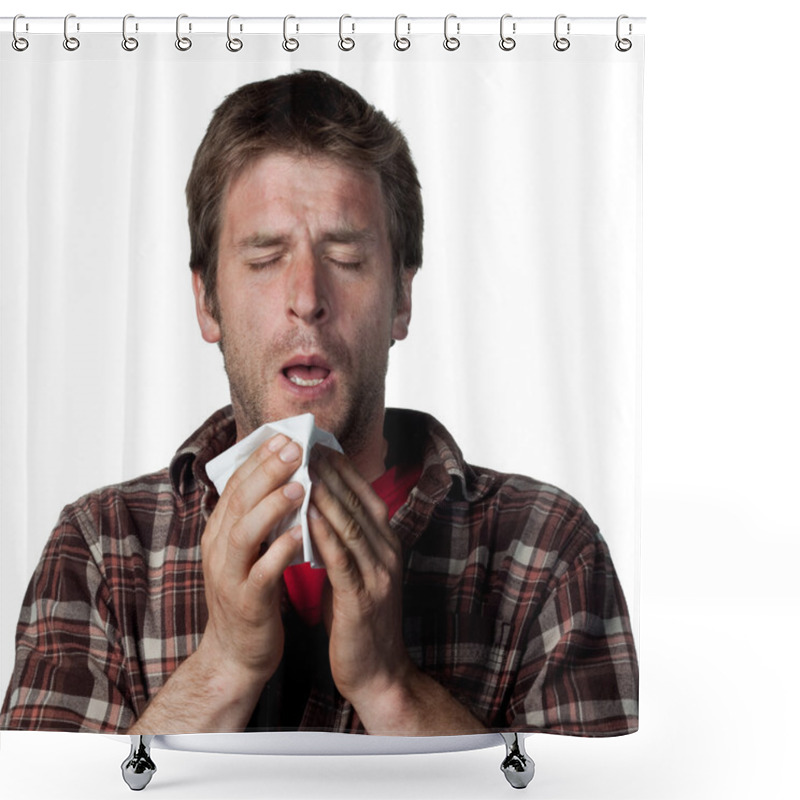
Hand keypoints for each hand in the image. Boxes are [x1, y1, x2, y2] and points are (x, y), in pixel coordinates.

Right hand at [199, 433, 305, 684]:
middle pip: (239, 501)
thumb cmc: (251, 594)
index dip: (259, 459)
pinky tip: (301, 534)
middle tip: (295, 448)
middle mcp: (218, 549)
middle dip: (267, 471)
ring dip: (272, 506)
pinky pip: (262, 572)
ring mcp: (229, 576)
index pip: (236, 485)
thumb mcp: (248, 550)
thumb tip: (284, 476)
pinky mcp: (246, 602)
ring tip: (300, 486)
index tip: (284, 436)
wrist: (236, 654)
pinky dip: (280, 551)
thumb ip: (259, 517)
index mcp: (220, 532)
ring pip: (244, 533)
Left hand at [308, 448, 412, 712]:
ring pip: (352, 525)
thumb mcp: (356, 571)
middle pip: (359, 502)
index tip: (318, 442)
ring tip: (304, 469)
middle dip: (331, 472)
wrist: (378, 672)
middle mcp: (388, 553)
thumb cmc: (359, 619)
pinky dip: (326, 535)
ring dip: (328, 494)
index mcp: (387, 544)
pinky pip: (343, 560)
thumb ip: (345, 540)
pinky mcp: (363, 599)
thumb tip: (319, 505)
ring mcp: (379, 575)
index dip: (342, 468)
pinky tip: (309, 515)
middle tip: (307, 444)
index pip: (365, 494)